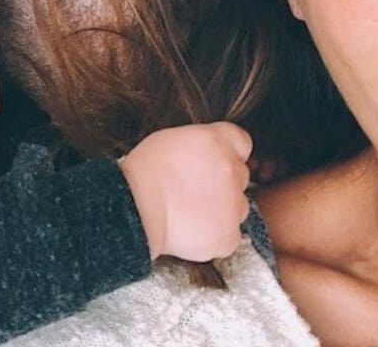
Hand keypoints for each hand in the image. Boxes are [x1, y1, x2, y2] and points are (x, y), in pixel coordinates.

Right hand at [118, 122, 251, 261]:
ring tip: (189, 214)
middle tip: (193, 191)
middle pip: (239, 176)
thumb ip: (201, 146)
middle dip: (222, 183)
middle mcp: (233, 170)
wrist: (135, 207)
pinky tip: (191, 232)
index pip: (241, 143)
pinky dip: (214, 236)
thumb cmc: (143, 171)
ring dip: (221, 210)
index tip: (213, 163)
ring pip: (237, 207)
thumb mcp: (172, 140)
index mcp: (218, 141)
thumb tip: (206, 157)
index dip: (228, 153)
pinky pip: (229, 236)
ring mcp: (234, 205)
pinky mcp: (229, 235)